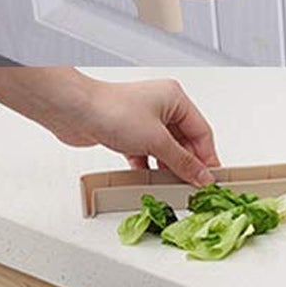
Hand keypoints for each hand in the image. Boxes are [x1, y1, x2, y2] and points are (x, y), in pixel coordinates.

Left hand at [0, 69, 220, 185]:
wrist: (75, 112)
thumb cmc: (113, 112)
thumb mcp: (156, 140)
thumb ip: (182, 161)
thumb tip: (201, 176)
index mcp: (175, 99)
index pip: (201, 132)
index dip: (207, 157)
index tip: (210, 179)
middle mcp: (161, 106)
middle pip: (184, 141)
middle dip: (188, 164)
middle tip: (193, 187)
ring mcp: (143, 120)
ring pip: (164, 149)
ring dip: (168, 168)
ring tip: (173, 187)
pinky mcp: (127, 133)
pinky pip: (146, 153)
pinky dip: (149, 167)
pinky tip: (150, 181)